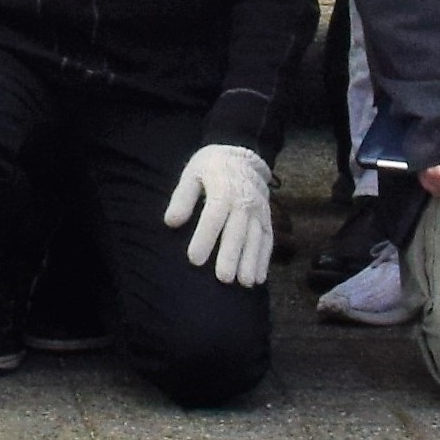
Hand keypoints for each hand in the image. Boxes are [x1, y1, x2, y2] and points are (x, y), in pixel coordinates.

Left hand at [166, 142, 278, 287]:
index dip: (204, 238)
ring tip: (244, 283)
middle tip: (223, 279)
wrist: (241, 156)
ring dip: (250, 262)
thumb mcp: (192, 174)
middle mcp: (244, 202)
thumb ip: (182, 198)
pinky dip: (264, 260)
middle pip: (237, 231)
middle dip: (230, 255)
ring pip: (256, 238)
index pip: (213, 216)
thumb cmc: (210, 168)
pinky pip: (268, 240)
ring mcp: (259, 211)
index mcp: (223, 189)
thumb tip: (171, 221)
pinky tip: (259, 279)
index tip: (194, 259)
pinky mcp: (267, 219)